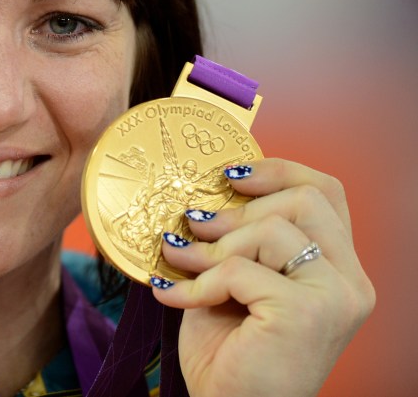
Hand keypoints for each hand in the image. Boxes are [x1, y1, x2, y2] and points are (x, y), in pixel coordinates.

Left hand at [151, 158, 374, 396]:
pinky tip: (175, 296)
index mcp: (339, 270)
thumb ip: (238, 240)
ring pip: (274, 228)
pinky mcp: (308, 313)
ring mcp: (336, 297)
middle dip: (238, 209)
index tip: (228, 175)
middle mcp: (350, 281)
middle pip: (304, 200)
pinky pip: (241, 269)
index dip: (278, 171)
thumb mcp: (235, 283)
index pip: (326, 193)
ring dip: (215, 245)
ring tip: (182, 261)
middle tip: (194, 227)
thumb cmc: (232, 353)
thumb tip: (203, 194)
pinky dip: (199, 280)